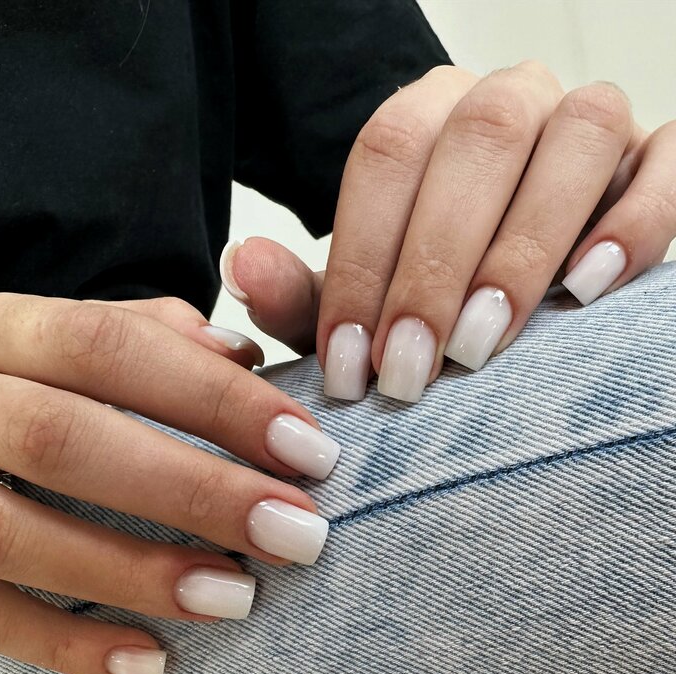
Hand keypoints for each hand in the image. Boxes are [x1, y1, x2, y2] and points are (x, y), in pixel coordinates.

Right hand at [0, 293, 339, 673]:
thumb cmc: (24, 386)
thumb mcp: (75, 337)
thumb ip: (157, 335)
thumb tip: (242, 358)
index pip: (110, 345)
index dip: (216, 399)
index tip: (309, 453)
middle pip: (58, 440)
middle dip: (190, 491)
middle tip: (294, 534)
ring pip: (3, 535)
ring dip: (128, 573)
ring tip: (235, 600)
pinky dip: (64, 646)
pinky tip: (152, 660)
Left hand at [220, 62, 675, 401]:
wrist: (518, 296)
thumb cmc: (432, 304)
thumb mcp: (364, 308)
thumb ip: (306, 295)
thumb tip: (243, 267)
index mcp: (428, 117)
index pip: (386, 154)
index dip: (363, 262)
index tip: (350, 370)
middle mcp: (508, 100)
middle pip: (477, 141)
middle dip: (436, 265)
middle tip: (413, 372)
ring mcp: (589, 120)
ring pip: (575, 136)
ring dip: (525, 245)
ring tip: (484, 343)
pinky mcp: (656, 158)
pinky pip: (669, 163)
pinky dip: (635, 222)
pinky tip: (589, 291)